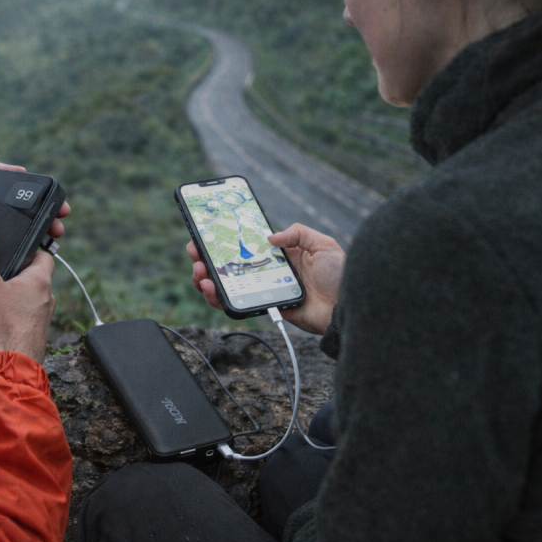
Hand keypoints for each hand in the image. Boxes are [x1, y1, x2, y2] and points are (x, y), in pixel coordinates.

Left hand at [0, 161, 70, 267]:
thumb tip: (21, 170)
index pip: (28, 203)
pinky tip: (33, 257)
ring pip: (26, 243)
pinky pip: (10, 261)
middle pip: (33, 224)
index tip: (61, 207)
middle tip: (59, 228)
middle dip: (51, 225)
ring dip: (43, 243)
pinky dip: (24, 260)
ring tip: (52, 241)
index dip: (47, 204)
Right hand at [0, 234, 55, 361]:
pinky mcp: (29, 340)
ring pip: (12, 309)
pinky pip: (8, 329)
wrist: (9, 368)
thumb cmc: (0, 324)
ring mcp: (38, 322)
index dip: (29, 249)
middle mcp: (44, 301)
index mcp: (39, 281)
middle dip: (0, 285)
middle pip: (23, 283)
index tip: (14, 249)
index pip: (43, 255)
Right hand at [187, 223, 345, 334]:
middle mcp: (269, 270)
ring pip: (227, 285)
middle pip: (230, 263)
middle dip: (207, 257)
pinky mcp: (264, 307)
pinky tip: (211, 289)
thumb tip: (268, 236)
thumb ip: (297, 233)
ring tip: (200, 273)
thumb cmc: (340, 276)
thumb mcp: (323, 244)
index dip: (226, 238)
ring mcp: (264, 289)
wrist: (347, 308)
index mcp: (281, 253)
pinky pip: (236, 304)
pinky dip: (218, 299)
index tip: (207, 232)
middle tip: (194, 252)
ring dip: (207, 278)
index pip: (247, 243)